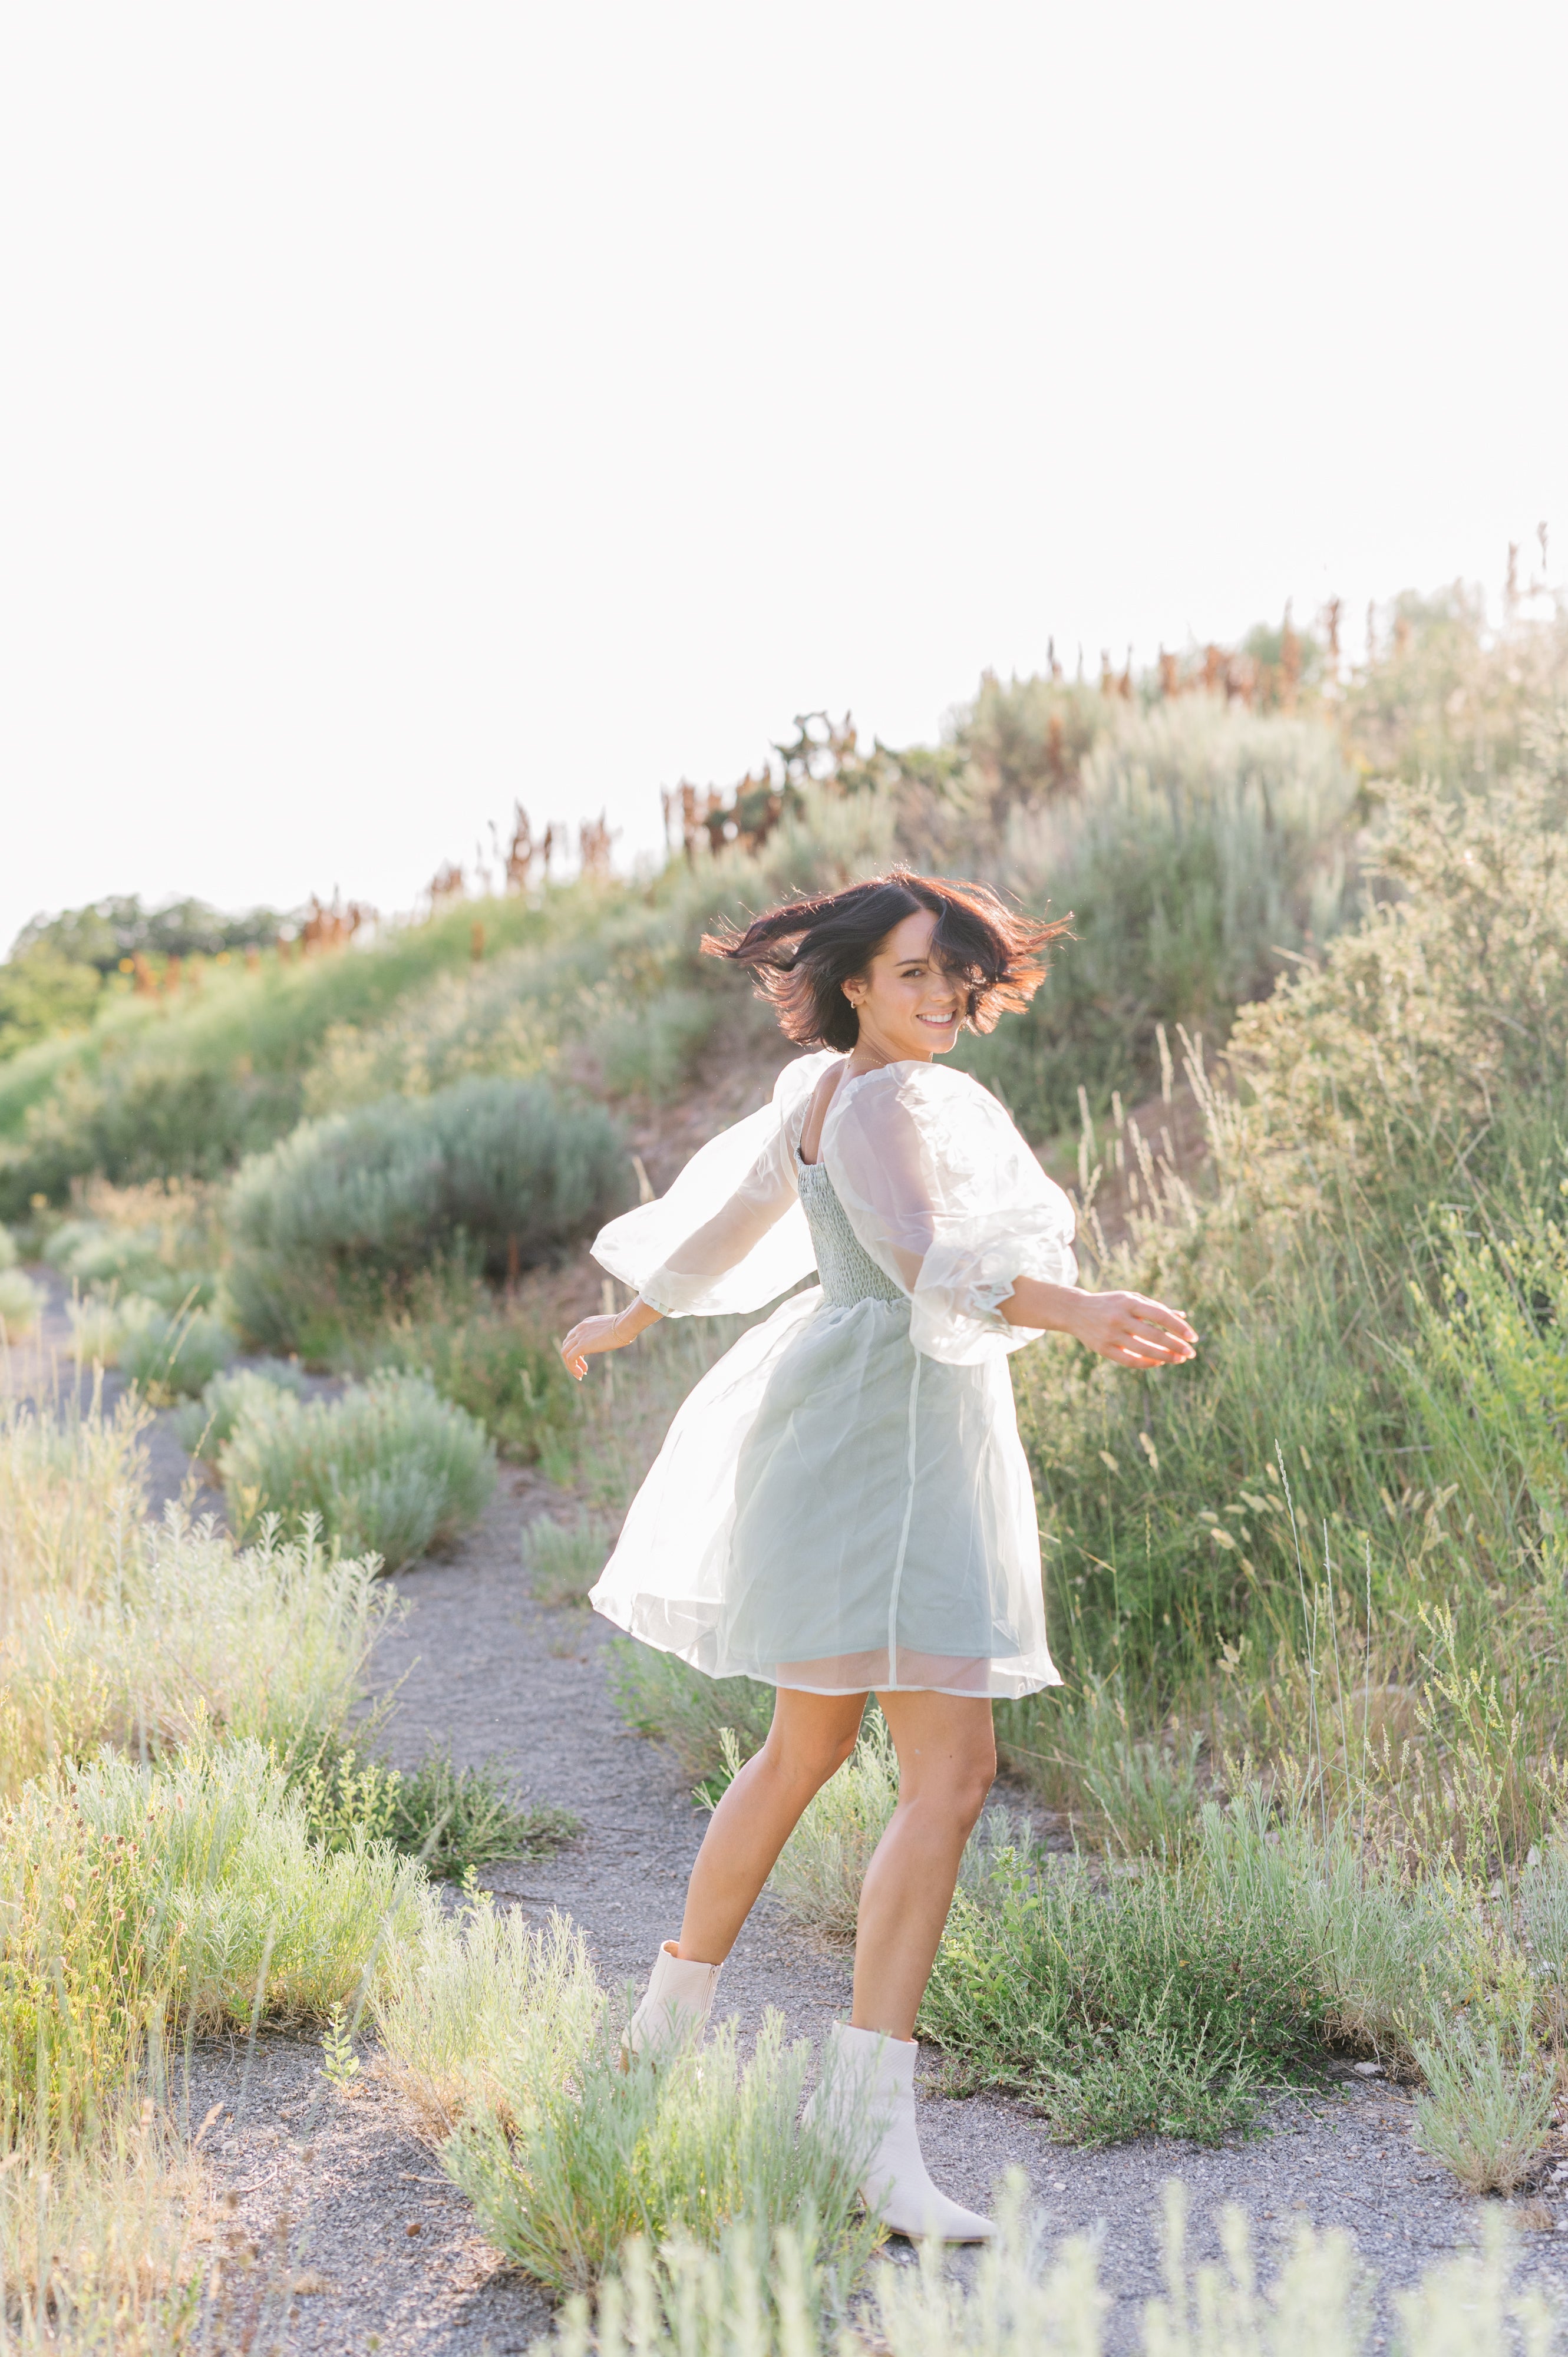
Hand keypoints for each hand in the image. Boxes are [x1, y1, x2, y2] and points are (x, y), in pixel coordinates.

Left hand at [559, 1313, 627, 1380]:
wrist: (624, 1326)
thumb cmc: (625, 1327)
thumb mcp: (611, 1329)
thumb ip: (606, 1334)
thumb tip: (613, 1339)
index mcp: (586, 1323)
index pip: (573, 1337)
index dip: (576, 1351)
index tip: (584, 1362)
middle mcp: (580, 1328)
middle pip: (566, 1345)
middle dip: (572, 1360)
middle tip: (582, 1370)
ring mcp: (579, 1336)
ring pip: (565, 1352)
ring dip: (571, 1366)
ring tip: (580, 1375)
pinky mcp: (582, 1345)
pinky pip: (570, 1358)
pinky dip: (573, 1368)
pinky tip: (581, 1375)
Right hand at [1066, 1289, 1196, 1369]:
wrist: (1075, 1311)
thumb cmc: (1110, 1303)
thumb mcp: (1131, 1299)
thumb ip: (1155, 1307)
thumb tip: (1182, 1316)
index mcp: (1129, 1302)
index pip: (1160, 1315)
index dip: (1178, 1327)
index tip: (1193, 1337)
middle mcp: (1120, 1318)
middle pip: (1154, 1335)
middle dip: (1176, 1346)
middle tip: (1191, 1353)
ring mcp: (1111, 1335)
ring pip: (1144, 1350)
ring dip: (1165, 1357)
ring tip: (1180, 1359)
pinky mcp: (1104, 1349)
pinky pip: (1130, 1360)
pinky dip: (1148, 1363)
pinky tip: (1160, 1362)